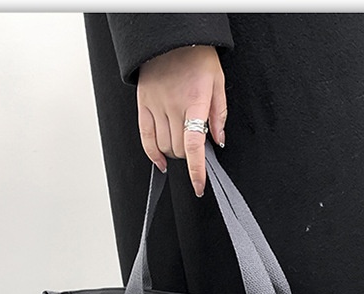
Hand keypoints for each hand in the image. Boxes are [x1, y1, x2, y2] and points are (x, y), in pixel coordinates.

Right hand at [137, 45, 226, 196]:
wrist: (173, 37)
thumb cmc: (198, 57)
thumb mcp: (218, 82)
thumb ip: (219, 114)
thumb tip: (219, 141)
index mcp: (195, 101)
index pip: (193, 145)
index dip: (196, 171)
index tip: (199, 186)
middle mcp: (173, 105)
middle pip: (179, 150)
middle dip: (189, 156)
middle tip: (196, 148)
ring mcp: (156, 106)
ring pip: (164, 146)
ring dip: (174, 153)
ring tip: (182, 143)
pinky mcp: (143, 104)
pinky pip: (146, 138)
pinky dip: (153, 154)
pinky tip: (161, 161)